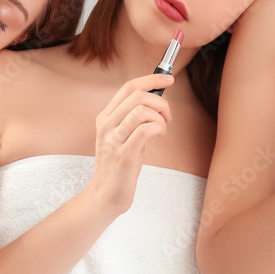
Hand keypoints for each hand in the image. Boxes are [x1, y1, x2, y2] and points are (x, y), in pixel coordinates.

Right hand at [86, 73, 173, 216]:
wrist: (106, 194)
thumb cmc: (120, 165)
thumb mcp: (122, 135)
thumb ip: (134, 117)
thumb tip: (157, 98)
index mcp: (106, 117)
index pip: (128, 87)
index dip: (151, 79)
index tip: (168, 79)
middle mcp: (107, 125)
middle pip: (137, 96)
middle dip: (161, 101)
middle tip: (167, 116)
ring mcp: (114, 140)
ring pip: (142, 110)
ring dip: (160, 117)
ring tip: (162, 128)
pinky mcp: (124, 155)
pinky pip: (145, 130)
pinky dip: (158, 128)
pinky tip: (159, 135)